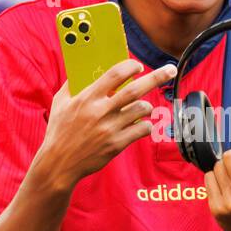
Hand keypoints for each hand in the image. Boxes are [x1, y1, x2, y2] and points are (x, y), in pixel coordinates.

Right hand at [35, 58, 176, 191]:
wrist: (59, 164)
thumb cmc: (59, 131)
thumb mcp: (59, 103)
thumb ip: (71, 85)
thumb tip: (82, 70)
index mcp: (87, 98)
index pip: (114, 75)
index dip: (130, 67)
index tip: (138, 66)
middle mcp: (101, 112)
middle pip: (135, 90)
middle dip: (156, 77)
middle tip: (171, 70)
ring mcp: (110, 129)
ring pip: (142, 110)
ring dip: (147, 106)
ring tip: (143, 107)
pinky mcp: (116, 145)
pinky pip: (142, 130)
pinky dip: (147, 125)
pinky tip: (141, 125)